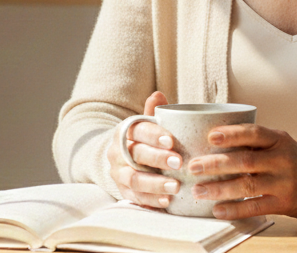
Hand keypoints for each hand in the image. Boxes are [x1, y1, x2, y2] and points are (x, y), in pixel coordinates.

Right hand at [107, 91, 183, 208]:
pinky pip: (135, 197)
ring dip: (155, 184)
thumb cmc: (143, 139)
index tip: (171, 141)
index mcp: (125, 131)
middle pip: (136, 155)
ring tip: (175, 187)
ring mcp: (118, 173)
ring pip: (134, 179)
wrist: (122, 159)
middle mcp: (117, 152)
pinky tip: (167, 202)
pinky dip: (151, 200)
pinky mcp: (123, 191)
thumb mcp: (147, 124)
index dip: (154, 135)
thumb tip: (158, 95)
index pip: (137, 130)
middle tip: (179, 163)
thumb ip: (153, 112)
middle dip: (158, 159)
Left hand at [187, 124, 296, 219]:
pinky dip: (234, 209)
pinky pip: (255, 207)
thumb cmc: (288, 157)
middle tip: (193, 167)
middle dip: (216, 164)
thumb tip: (210, 138)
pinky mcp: (282, 203)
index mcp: (278, 139)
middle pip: (245, 161)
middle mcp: (282, 160)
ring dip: (219, 189)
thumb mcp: (277, 141)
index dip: (232, 134)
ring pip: (247, 186)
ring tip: (198, 190)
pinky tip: (217, 209)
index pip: (254, 133)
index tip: (210, 136)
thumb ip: (252, 140)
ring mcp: (283, 183)